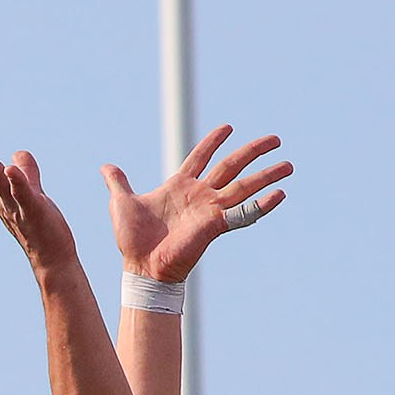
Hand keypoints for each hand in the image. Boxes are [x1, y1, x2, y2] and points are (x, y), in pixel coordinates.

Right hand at [0, 110, 79, 272]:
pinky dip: (17, 182)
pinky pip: (24, 196)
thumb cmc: (40, 227)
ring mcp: (15, 204)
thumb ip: (25, 173)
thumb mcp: (31, 193)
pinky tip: (9, 170)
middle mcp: (1, 195)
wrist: (52, 259)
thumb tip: (18, 156)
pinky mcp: (34, 212)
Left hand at [105, 125, 291, 282]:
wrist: (141, 267)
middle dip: (253, 151)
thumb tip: (106, 167)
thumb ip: (118, 182)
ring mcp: (210, 210)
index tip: (228, 127)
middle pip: (232, 166)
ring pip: (244, 186)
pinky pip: (243, 213)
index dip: (213, 142)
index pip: (201, 157)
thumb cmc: (133, 240)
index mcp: (180, 186)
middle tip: (275, 138)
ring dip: (266, 175)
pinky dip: (262, 205)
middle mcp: (200, 195)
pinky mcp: (215, 225)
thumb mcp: (122, 202)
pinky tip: (280, 194)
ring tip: (288, 164)